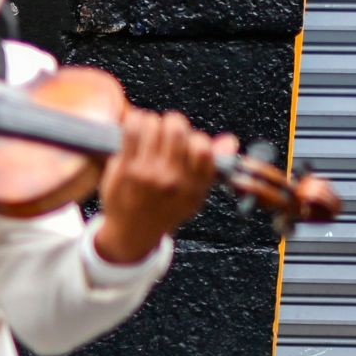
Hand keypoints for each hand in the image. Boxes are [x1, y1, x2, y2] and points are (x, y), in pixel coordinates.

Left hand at [95, 107, 225, 262]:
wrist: (131, 233)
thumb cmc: (164, 211)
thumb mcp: (195, 195)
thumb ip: (211, 167)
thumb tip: (229, 141)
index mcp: (194, 186)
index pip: (204, 148)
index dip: (195, 137)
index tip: (187, 141)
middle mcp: (173, 180)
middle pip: (178, 130)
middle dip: (173, 123)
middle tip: (166, 130)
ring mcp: (148, 173)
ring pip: (155, 125)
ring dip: (152, 122)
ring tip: (149, 129)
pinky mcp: (125, 169)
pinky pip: (132, 131)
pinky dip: (135, 121)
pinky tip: (135, 126)